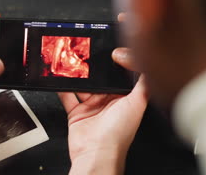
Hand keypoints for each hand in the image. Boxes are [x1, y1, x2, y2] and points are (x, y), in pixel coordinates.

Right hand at [59, 47, 147, 174]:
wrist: (96, 153)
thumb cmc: (119, 133)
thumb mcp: (137, 102)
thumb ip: (142, 82)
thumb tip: (144, 63)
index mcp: (124, 98)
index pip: (119, 76)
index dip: (115, 64)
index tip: (110, 52)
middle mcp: (108, 101)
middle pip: (99, 78)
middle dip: (93, 68)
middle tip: (87, 54)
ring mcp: (91, 106)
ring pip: (82, 85)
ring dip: (77, 75)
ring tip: (72, 63)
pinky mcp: (77, 113)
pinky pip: (67, 96)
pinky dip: (62, 87)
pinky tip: (60, 78)